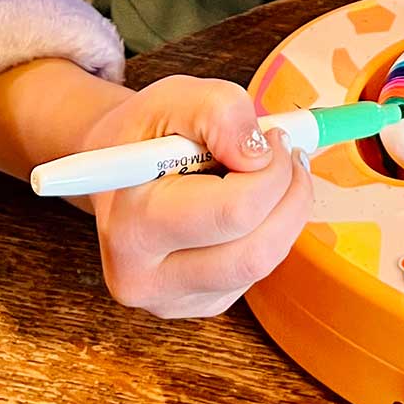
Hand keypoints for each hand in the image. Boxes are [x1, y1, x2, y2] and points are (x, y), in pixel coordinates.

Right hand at [81, 75, 312, 318]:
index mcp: (131, 227)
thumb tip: (259, 155)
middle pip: (254, 252)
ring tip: (271, 171)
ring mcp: (172, 301)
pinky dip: (271, 231)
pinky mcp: (200, 306)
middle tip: (287, 154)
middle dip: (289, 194)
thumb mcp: (173, 98)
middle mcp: (144, 278)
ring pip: (263, 265)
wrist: (114, 168)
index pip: (233, 213)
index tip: (272, 138)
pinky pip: (258, 273)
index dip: (271, 171)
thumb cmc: (143, 134)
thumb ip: (218, 111)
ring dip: (286, 211)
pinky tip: (250, 202)